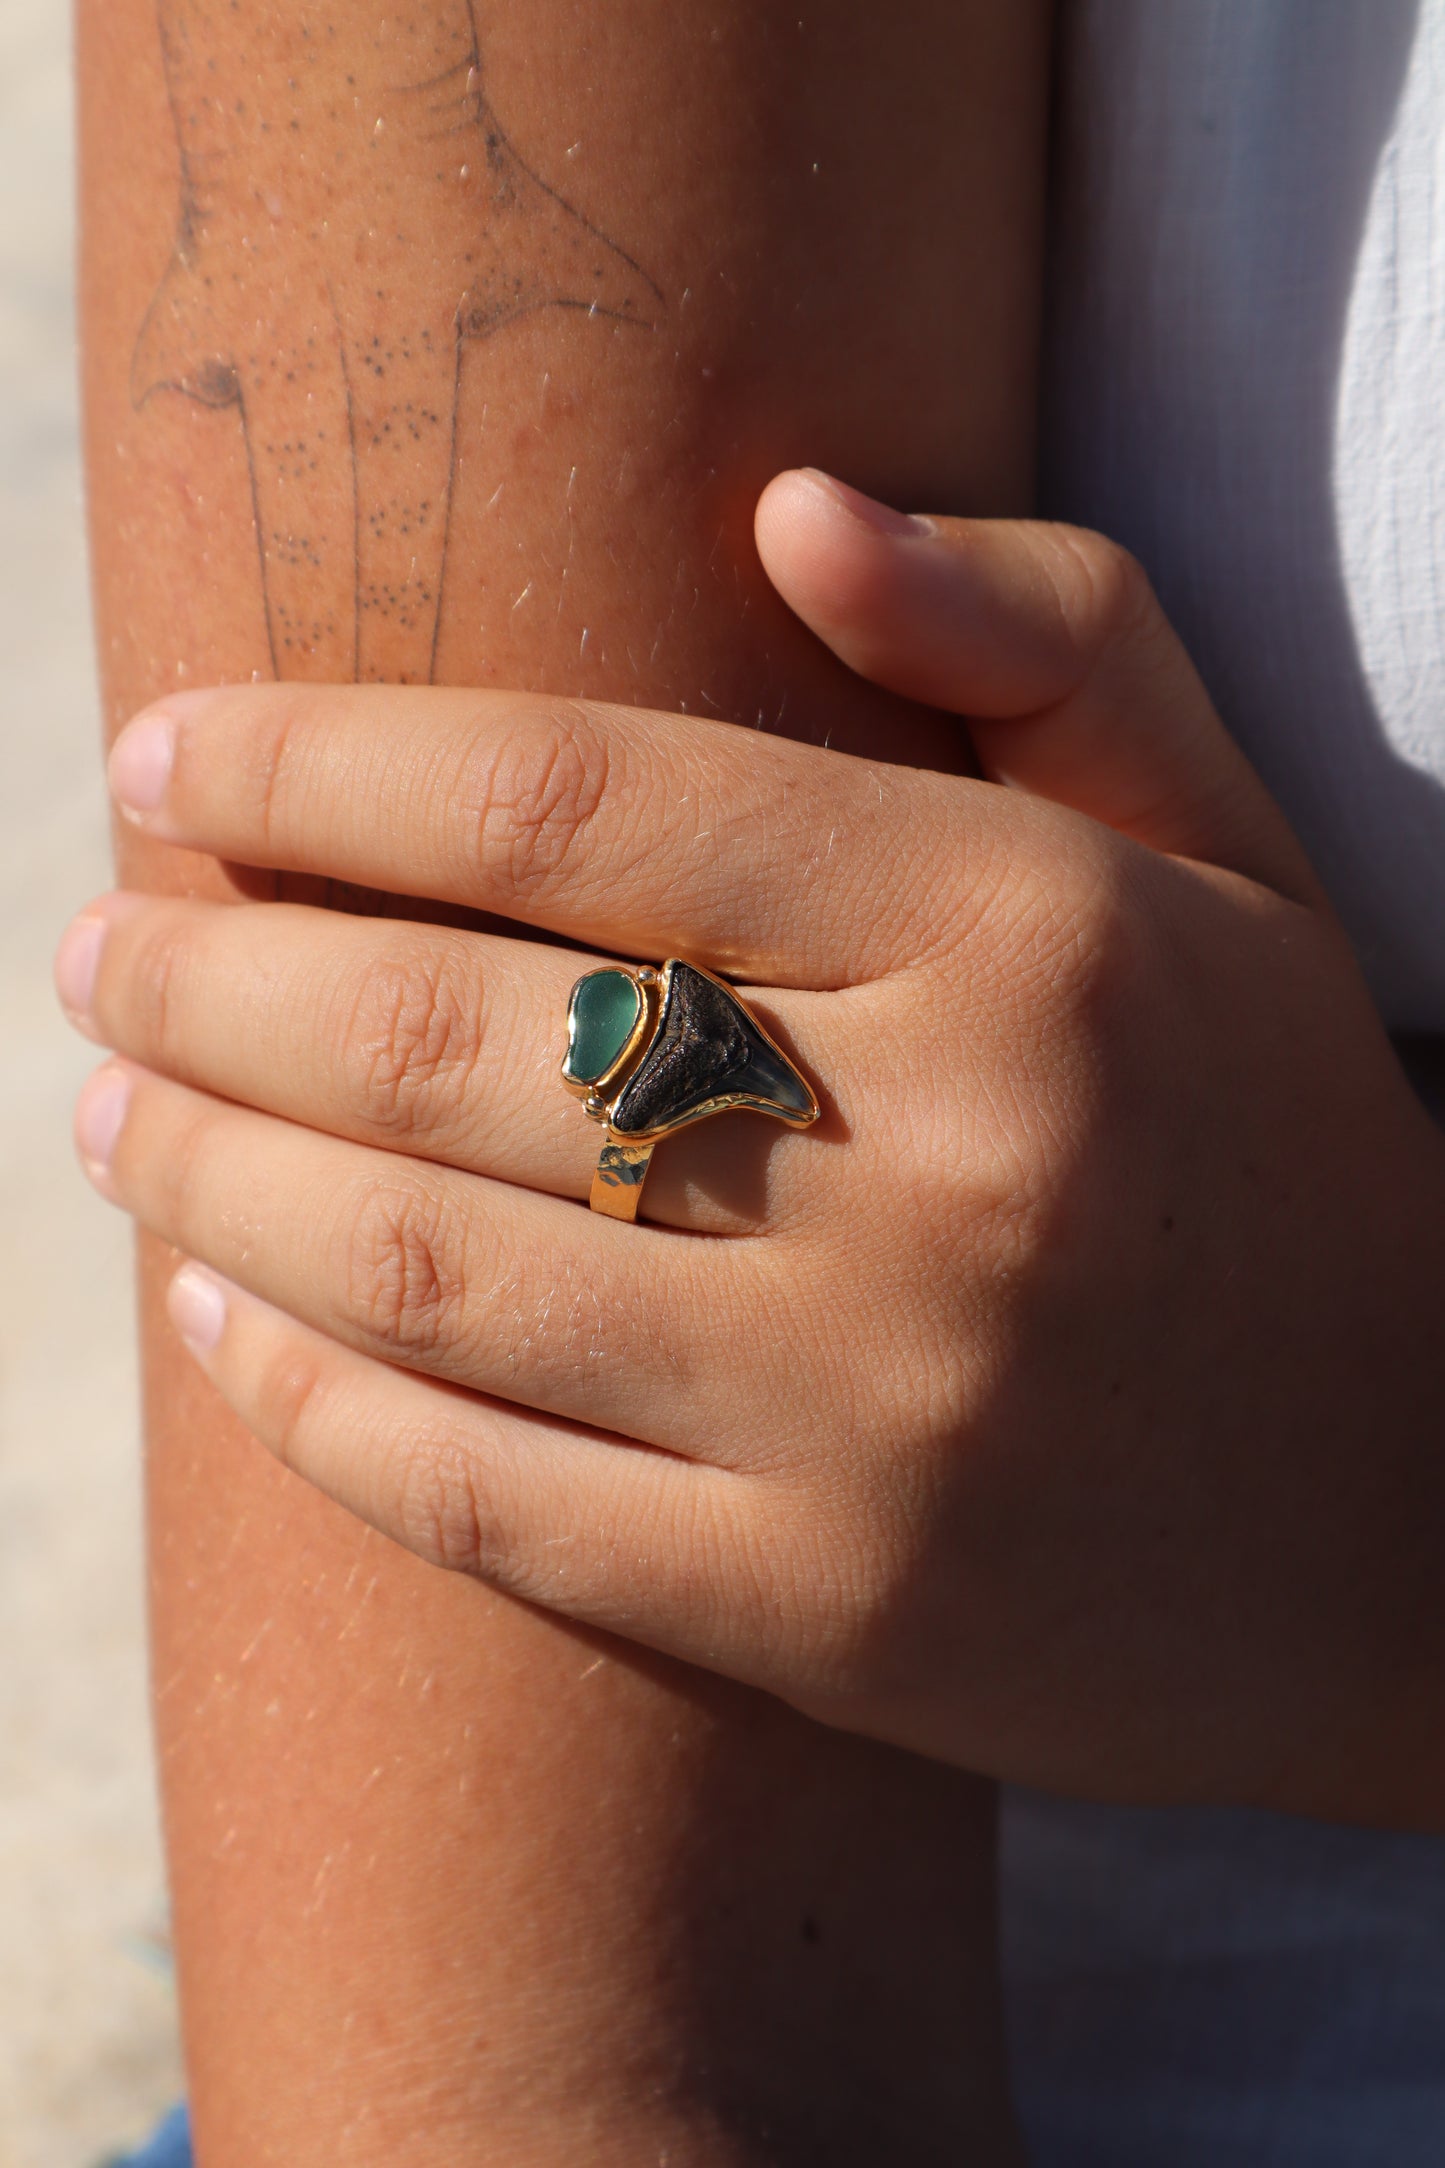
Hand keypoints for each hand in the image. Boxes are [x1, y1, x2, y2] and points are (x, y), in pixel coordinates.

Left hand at [57, 472, 1444, 1819]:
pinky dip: (306, 1403)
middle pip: (451, 1030)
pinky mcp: (827, 1612)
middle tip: (93, 944)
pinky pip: (486, 1499)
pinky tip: (217, 1326)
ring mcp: (879, 1414)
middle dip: (207, 971)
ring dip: (206, 1175)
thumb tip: (787, 504)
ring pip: (427, 1269)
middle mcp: (952, 1165)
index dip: (317, 760)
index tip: (163, 754)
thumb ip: (1046, 636)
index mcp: (1035, 936)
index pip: (575, 797)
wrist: (1418, 1518)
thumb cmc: (1286, 1151)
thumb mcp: (1227, 854)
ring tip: (108, 1109)